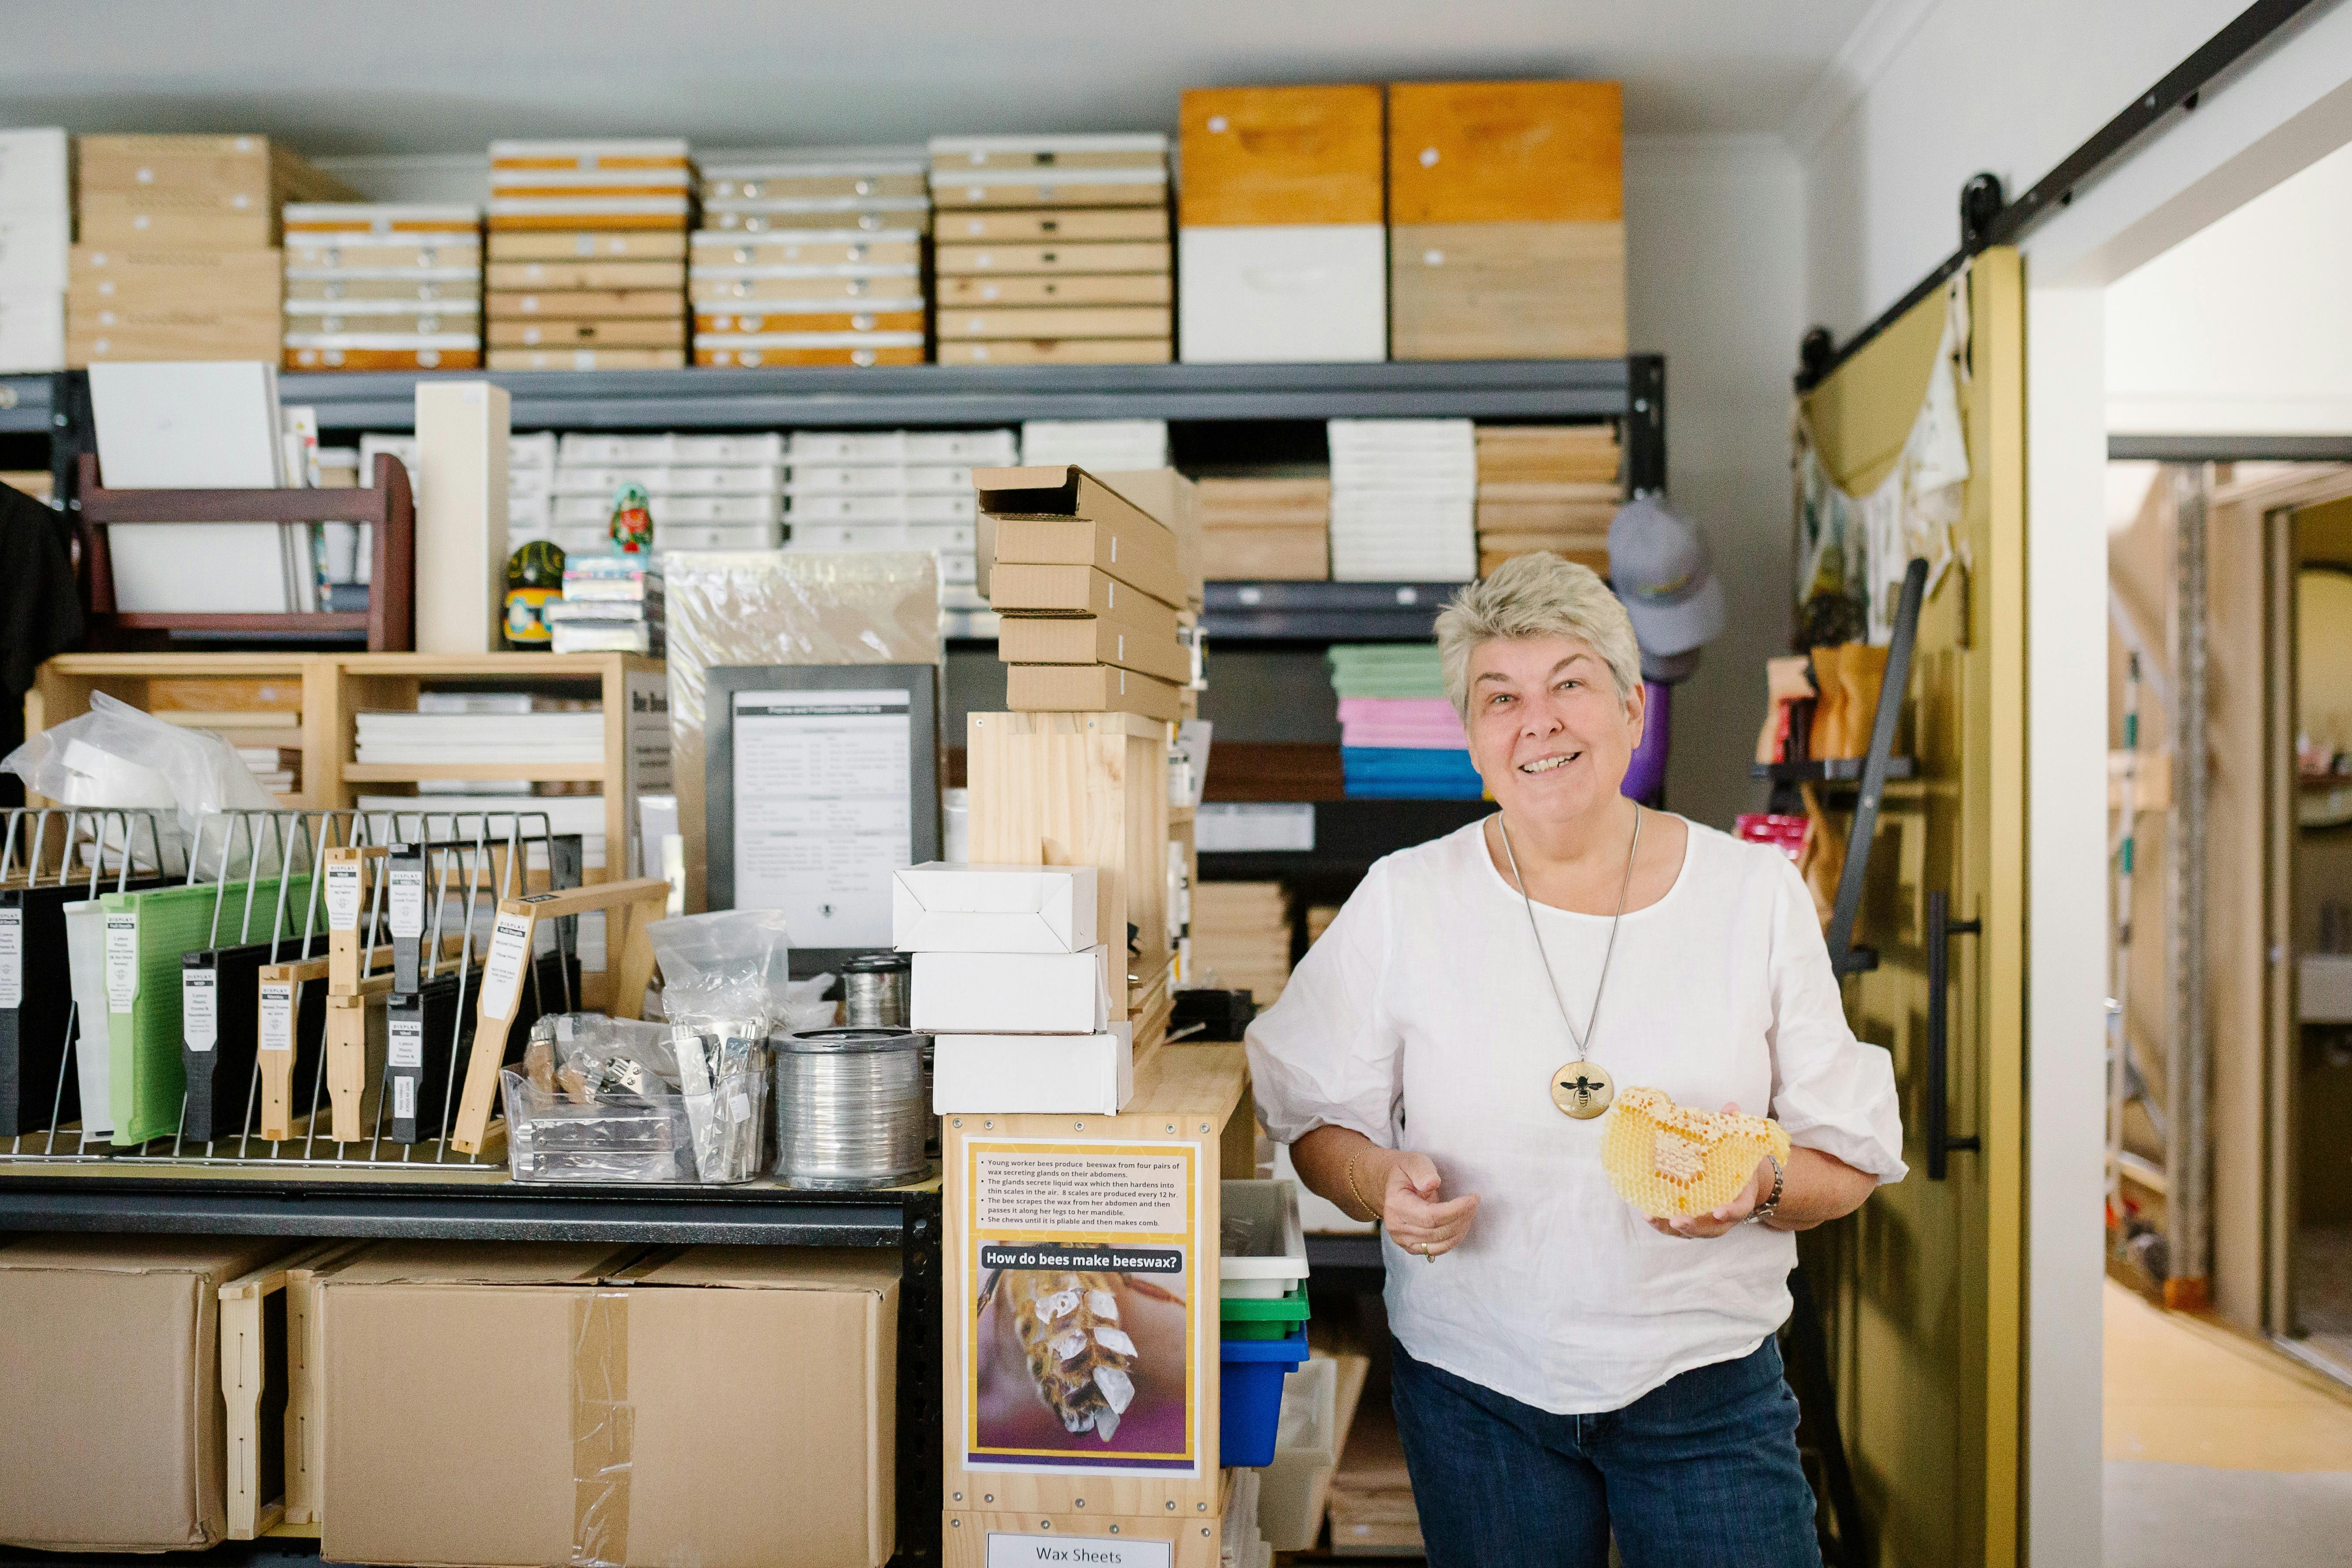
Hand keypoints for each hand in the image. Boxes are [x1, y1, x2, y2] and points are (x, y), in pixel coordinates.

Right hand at [1377, 1149, 1479, 1258]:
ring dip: (1461, 1228)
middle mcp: (1397, 1227)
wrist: (1391, 1186)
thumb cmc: (1405, 1172)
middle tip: (1474, 1201)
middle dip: (1462, 1217)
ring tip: (1469, 1211)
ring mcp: (1403, 1240)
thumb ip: (1422, 1171)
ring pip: (1440, 1243)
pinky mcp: (1411, 1247)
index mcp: (1396, 1205)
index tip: (1472, 1199)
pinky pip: (1437, 1249)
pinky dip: (1453, 1239)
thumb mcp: (1413, 1162)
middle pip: (1437, 1231)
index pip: (1430, 1216)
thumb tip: (1432, 1183)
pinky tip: (1461, 1224)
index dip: (1455, 1210)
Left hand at [1648, 1102, 1768, 1239]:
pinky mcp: (1692, 1219)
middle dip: (1695, 1227)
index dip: (1730, 1212)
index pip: (1739, 1209)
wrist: (1743, 1179)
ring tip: (1652, 1218)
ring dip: (1671, 1228)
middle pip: (1712, 1229)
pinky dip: (1663, 1224)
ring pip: (1692, 1232)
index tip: (1719, 1211)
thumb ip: (1736, 1128)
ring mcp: (1707, 1220)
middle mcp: (1724, 1214)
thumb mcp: (1741, 1145)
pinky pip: (1677, 1226)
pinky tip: (1647, 1215)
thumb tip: (1731, 1107)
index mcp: (1741, 1197)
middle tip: (1678, 1220)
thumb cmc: (1738, 1162)